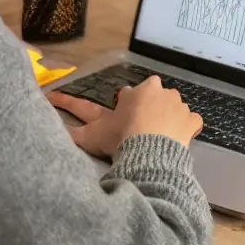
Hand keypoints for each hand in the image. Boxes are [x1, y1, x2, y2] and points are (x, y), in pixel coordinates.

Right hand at [47, 75, 202, 158]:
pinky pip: (191, 122)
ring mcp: (178, 106)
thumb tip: (53, 130)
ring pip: (173, 107)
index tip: (123, 114)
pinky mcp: (191, 121)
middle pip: (154, 97)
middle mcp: (161, 92)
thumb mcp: (92, 136)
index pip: (128, 94)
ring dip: (168, 117)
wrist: (149, 152)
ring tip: (161, 134)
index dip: (125, 104)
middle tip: (142, 125)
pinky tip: (182, 137)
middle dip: (149, 107)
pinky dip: (187, 128)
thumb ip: (74, 133)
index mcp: (138, 91)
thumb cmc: (121, 138)